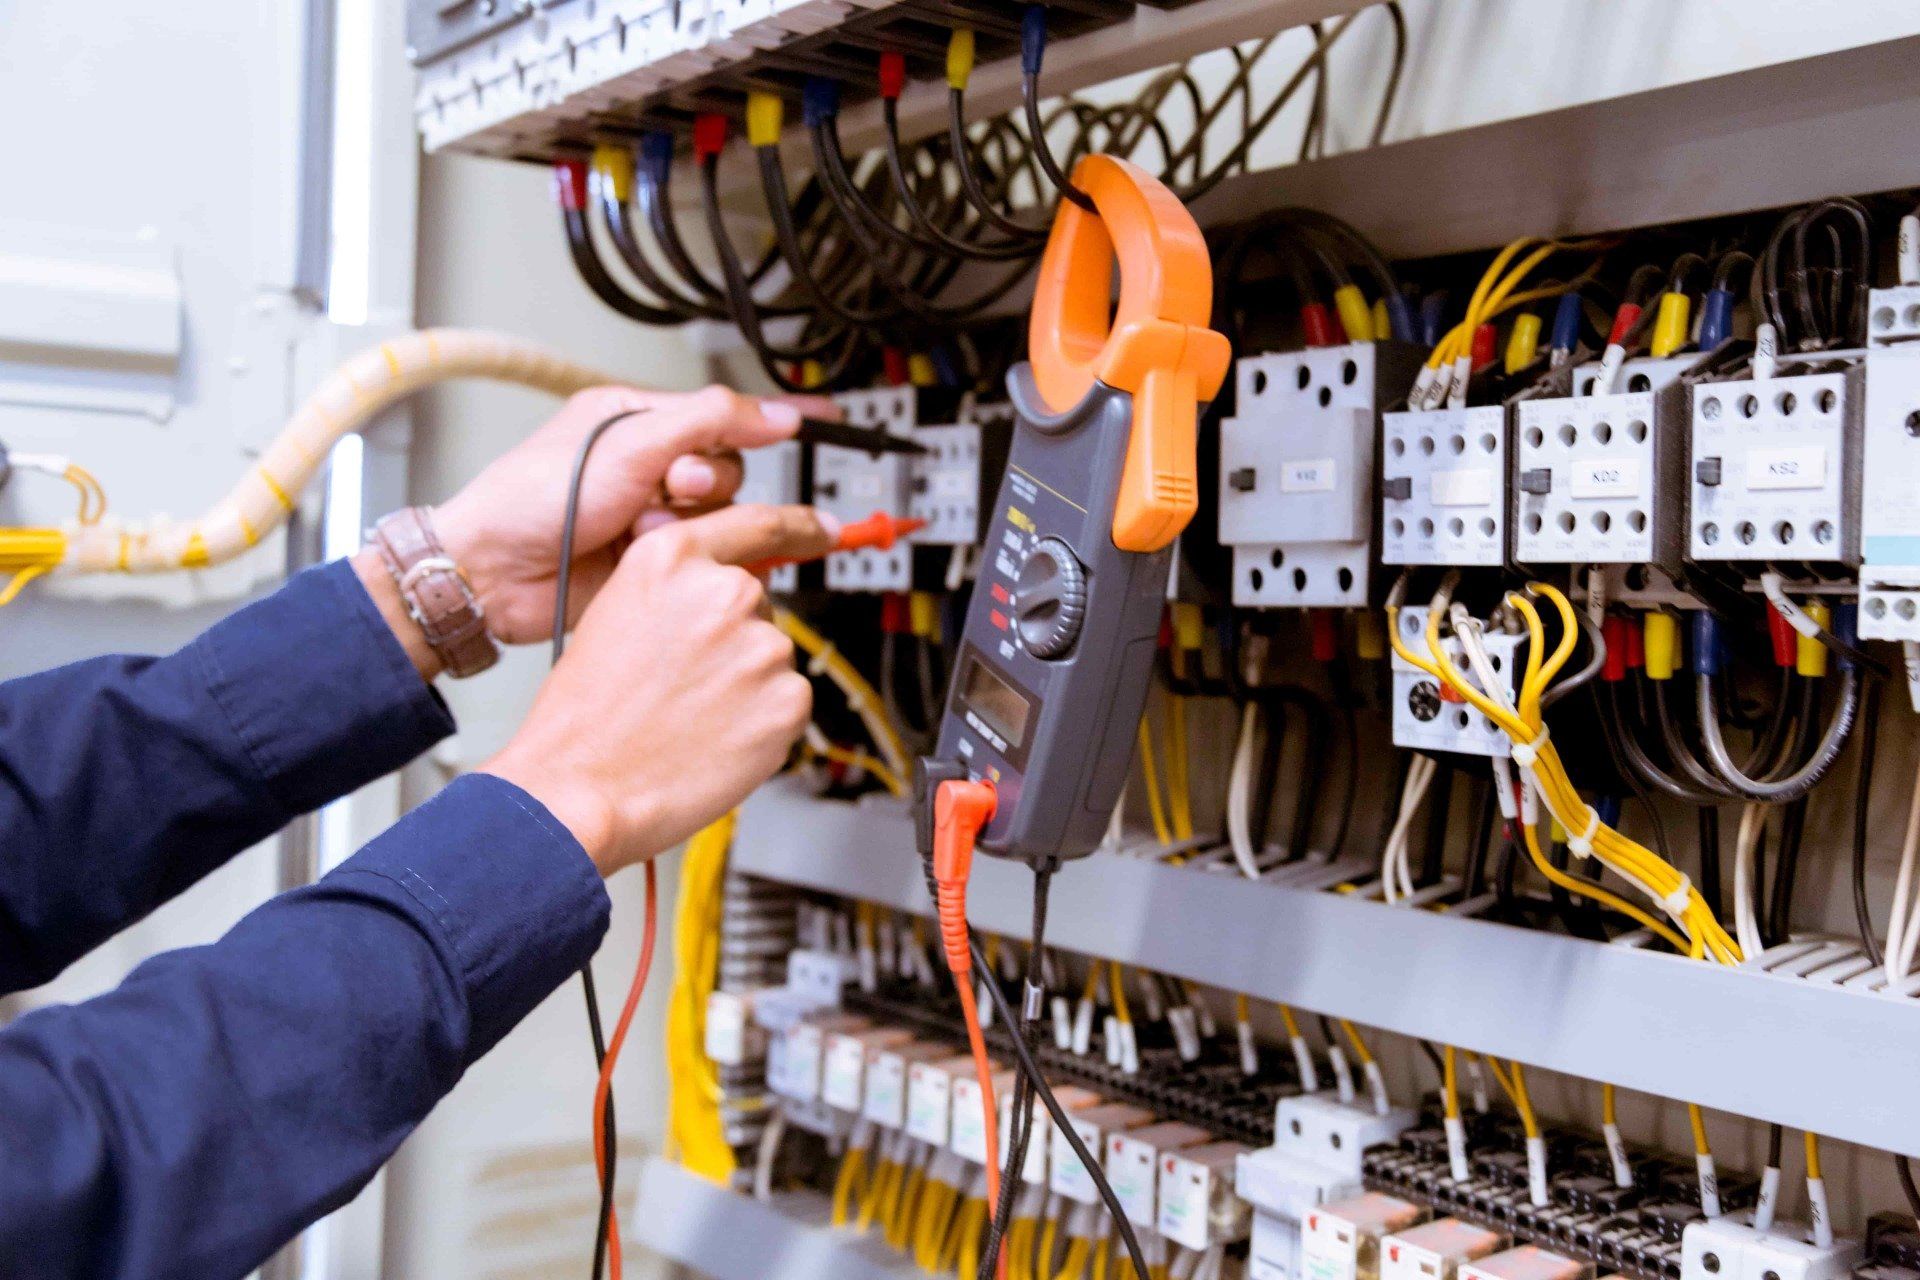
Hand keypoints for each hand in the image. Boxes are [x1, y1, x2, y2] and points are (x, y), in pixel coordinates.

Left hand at [433, 384, 832, 645]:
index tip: (823, 418)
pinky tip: (643, 554)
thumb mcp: (627, 441)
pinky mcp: (653, 564)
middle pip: (729, 470)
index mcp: (635, 422)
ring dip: (686, 523)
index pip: (722, 413)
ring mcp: (650, 518)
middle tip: (671, 486)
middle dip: (705, 481)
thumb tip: (775, 415)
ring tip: (638, 528)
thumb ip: (709, 421)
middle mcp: (647, 467)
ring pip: (719, 518)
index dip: (770, 418)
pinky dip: (682, 556)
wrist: (494, 573)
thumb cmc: (533, 499)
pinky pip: (702, 557)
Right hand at [483, 503, 835, 874]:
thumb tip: (725, 592)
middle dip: (733, 640)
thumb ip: (678, 589)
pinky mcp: (788, 699)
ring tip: (689, 716)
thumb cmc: (585, 715)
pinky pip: (788, 703)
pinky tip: (715, 738)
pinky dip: (762, 723)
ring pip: (771, 658)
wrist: (581, 787)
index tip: (824, 529)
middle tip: (684, 683)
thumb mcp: (616, 613)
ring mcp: (762, 645)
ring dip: (745, 685)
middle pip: (758, 605)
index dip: (798, 527)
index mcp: (673, 558)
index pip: (758, 524)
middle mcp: (725, 591)